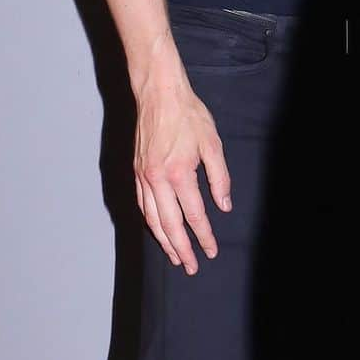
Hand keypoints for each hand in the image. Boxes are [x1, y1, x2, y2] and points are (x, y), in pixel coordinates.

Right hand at [133, 49, 231, 274]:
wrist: (158, 92)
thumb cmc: (188, 114)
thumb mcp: (212, 144)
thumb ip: (219, 178)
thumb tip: (223, 206)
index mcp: (179, 173)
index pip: (193, 216)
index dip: (204, 237)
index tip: (211, 252)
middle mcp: (157, 179)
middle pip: (169, 224)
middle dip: (181, 249)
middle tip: (190, 267)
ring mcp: (143, 175)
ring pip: (151, 217)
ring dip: (163, 240)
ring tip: (173, 256)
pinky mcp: (136, 169)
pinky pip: (142, 203)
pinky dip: (149, 221)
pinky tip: (157, 228)